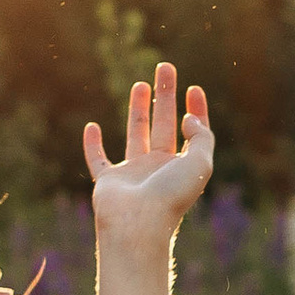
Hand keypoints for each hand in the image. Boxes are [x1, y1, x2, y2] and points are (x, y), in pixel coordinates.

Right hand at [83, 66, 215, 245]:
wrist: (137, 226)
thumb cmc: (170, 198)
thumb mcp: (200, 165)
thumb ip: (202, 137)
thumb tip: (188, 118)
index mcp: (183, 166)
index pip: (192, 132)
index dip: (196, 109)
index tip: (193, 88)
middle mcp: (159, 168)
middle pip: (164, 123)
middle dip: (166, 95)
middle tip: (165, 67)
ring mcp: (133, 173)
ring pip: (136, 133)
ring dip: (138, 109)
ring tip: (140, 83)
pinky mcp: (108, 180)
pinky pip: (98, 159)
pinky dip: (93, 144)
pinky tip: (92, 127)